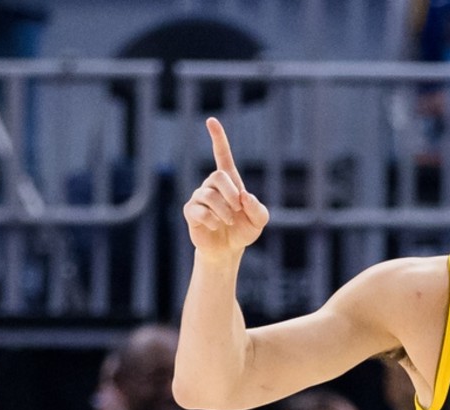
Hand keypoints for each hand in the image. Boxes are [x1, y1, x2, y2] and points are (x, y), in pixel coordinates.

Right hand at [182, 117, 269, 255]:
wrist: (228, 249)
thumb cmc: (244, 230)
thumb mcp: (259, 220)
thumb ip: (257, 208)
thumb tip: (243, 196)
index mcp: (229, 181)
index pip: (222, 156)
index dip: (218, 138)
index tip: (211, 121)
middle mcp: (211, 185)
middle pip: (218, 176)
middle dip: (231, 193)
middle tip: (238, 209)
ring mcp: (199, 197)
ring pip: (208, 195)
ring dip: (224, 211)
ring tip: (229, 221)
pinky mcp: (190, 211)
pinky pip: (199, 211)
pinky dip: (213, 220)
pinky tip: (216, 226)